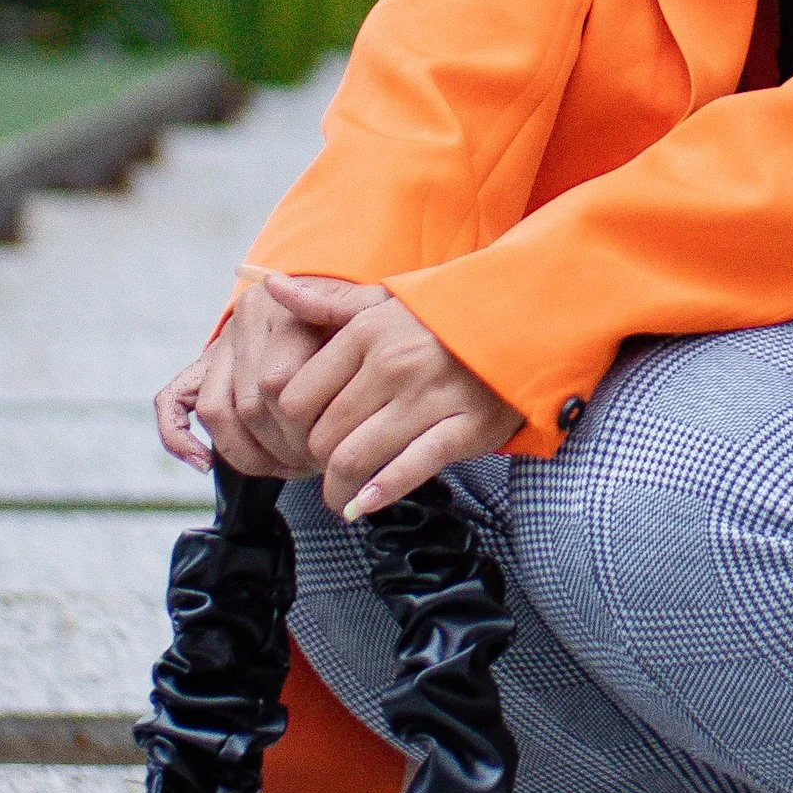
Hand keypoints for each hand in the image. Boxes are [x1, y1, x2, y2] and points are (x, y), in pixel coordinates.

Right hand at [155, 275, 343, 479]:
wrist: (326, 298)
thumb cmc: (353, 318)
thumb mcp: (365, 310)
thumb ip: (342, 310)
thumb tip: (294, 299)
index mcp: (280, 306)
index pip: (277, 383)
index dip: (301, 427)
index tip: (330, 448)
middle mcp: (242, 322)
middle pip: (248, 404)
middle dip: (280, 447)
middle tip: (312, 466)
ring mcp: (219, 346)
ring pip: (215, 410)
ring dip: (245, 452)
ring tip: (282, 468)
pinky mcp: (200, 367)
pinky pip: (172, 403)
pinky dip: (179, 438)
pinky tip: (203, 463)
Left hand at [264, 273, 520, 519]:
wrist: (523, 321)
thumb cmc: (442, 316)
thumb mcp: (383, 300)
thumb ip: (325, 305)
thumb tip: (269, 288)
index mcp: (366, 332)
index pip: (295, 398)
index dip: (289, 430)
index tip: (298, 441)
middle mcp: (394, 364)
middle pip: (323, 435)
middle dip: (314, 464)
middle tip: (321, 473)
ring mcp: (431, 397)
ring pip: (357, 458)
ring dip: (339, 488)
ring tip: (340, 497)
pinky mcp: (466, 427)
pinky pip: (411, 468)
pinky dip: (381, 492)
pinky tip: (365, 504)